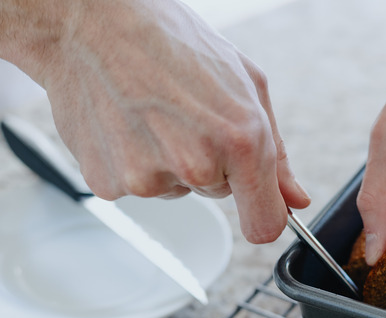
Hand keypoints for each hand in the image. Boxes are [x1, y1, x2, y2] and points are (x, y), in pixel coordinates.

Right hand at [12, 0, 309, 242]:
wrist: (91, 25)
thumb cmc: (170, 42)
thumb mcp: (246, 83)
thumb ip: (276, 152)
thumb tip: (294, 198)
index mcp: (240, 141)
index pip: (265, 225)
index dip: (265, 215)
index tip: (260, 209)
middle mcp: (195, 165)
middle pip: (220, 195)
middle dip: (213, 162)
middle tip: (188, 115)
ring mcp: (149, 179)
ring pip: (178, 189)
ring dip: (171, 161)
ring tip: (153, 113)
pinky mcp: (110, 184)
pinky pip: (139, 188)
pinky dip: (136, 163)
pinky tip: (128, 124)